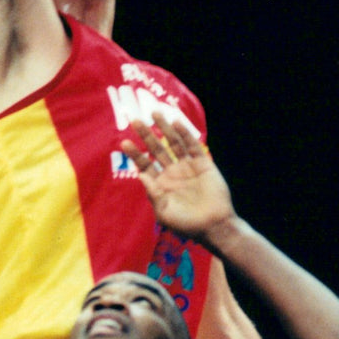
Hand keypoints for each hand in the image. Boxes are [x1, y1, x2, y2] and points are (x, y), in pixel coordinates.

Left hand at [121, 113, 233, 241]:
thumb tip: (140, 174)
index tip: (124, 142)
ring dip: (164, 128)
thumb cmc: (186, 224)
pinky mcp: (203, 164)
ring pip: (173, 143)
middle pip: (156, 149)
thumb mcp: (164, 213)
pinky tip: (176, 123)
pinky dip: (185, 134)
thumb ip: (152, 193)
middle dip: (146, 135)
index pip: (145, 165)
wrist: (213, 226)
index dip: (135, 154)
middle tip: (135, 120)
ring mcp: (187, 167)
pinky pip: (192, 146)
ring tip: (155, 113)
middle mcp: (172, 173)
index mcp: (160, 184)